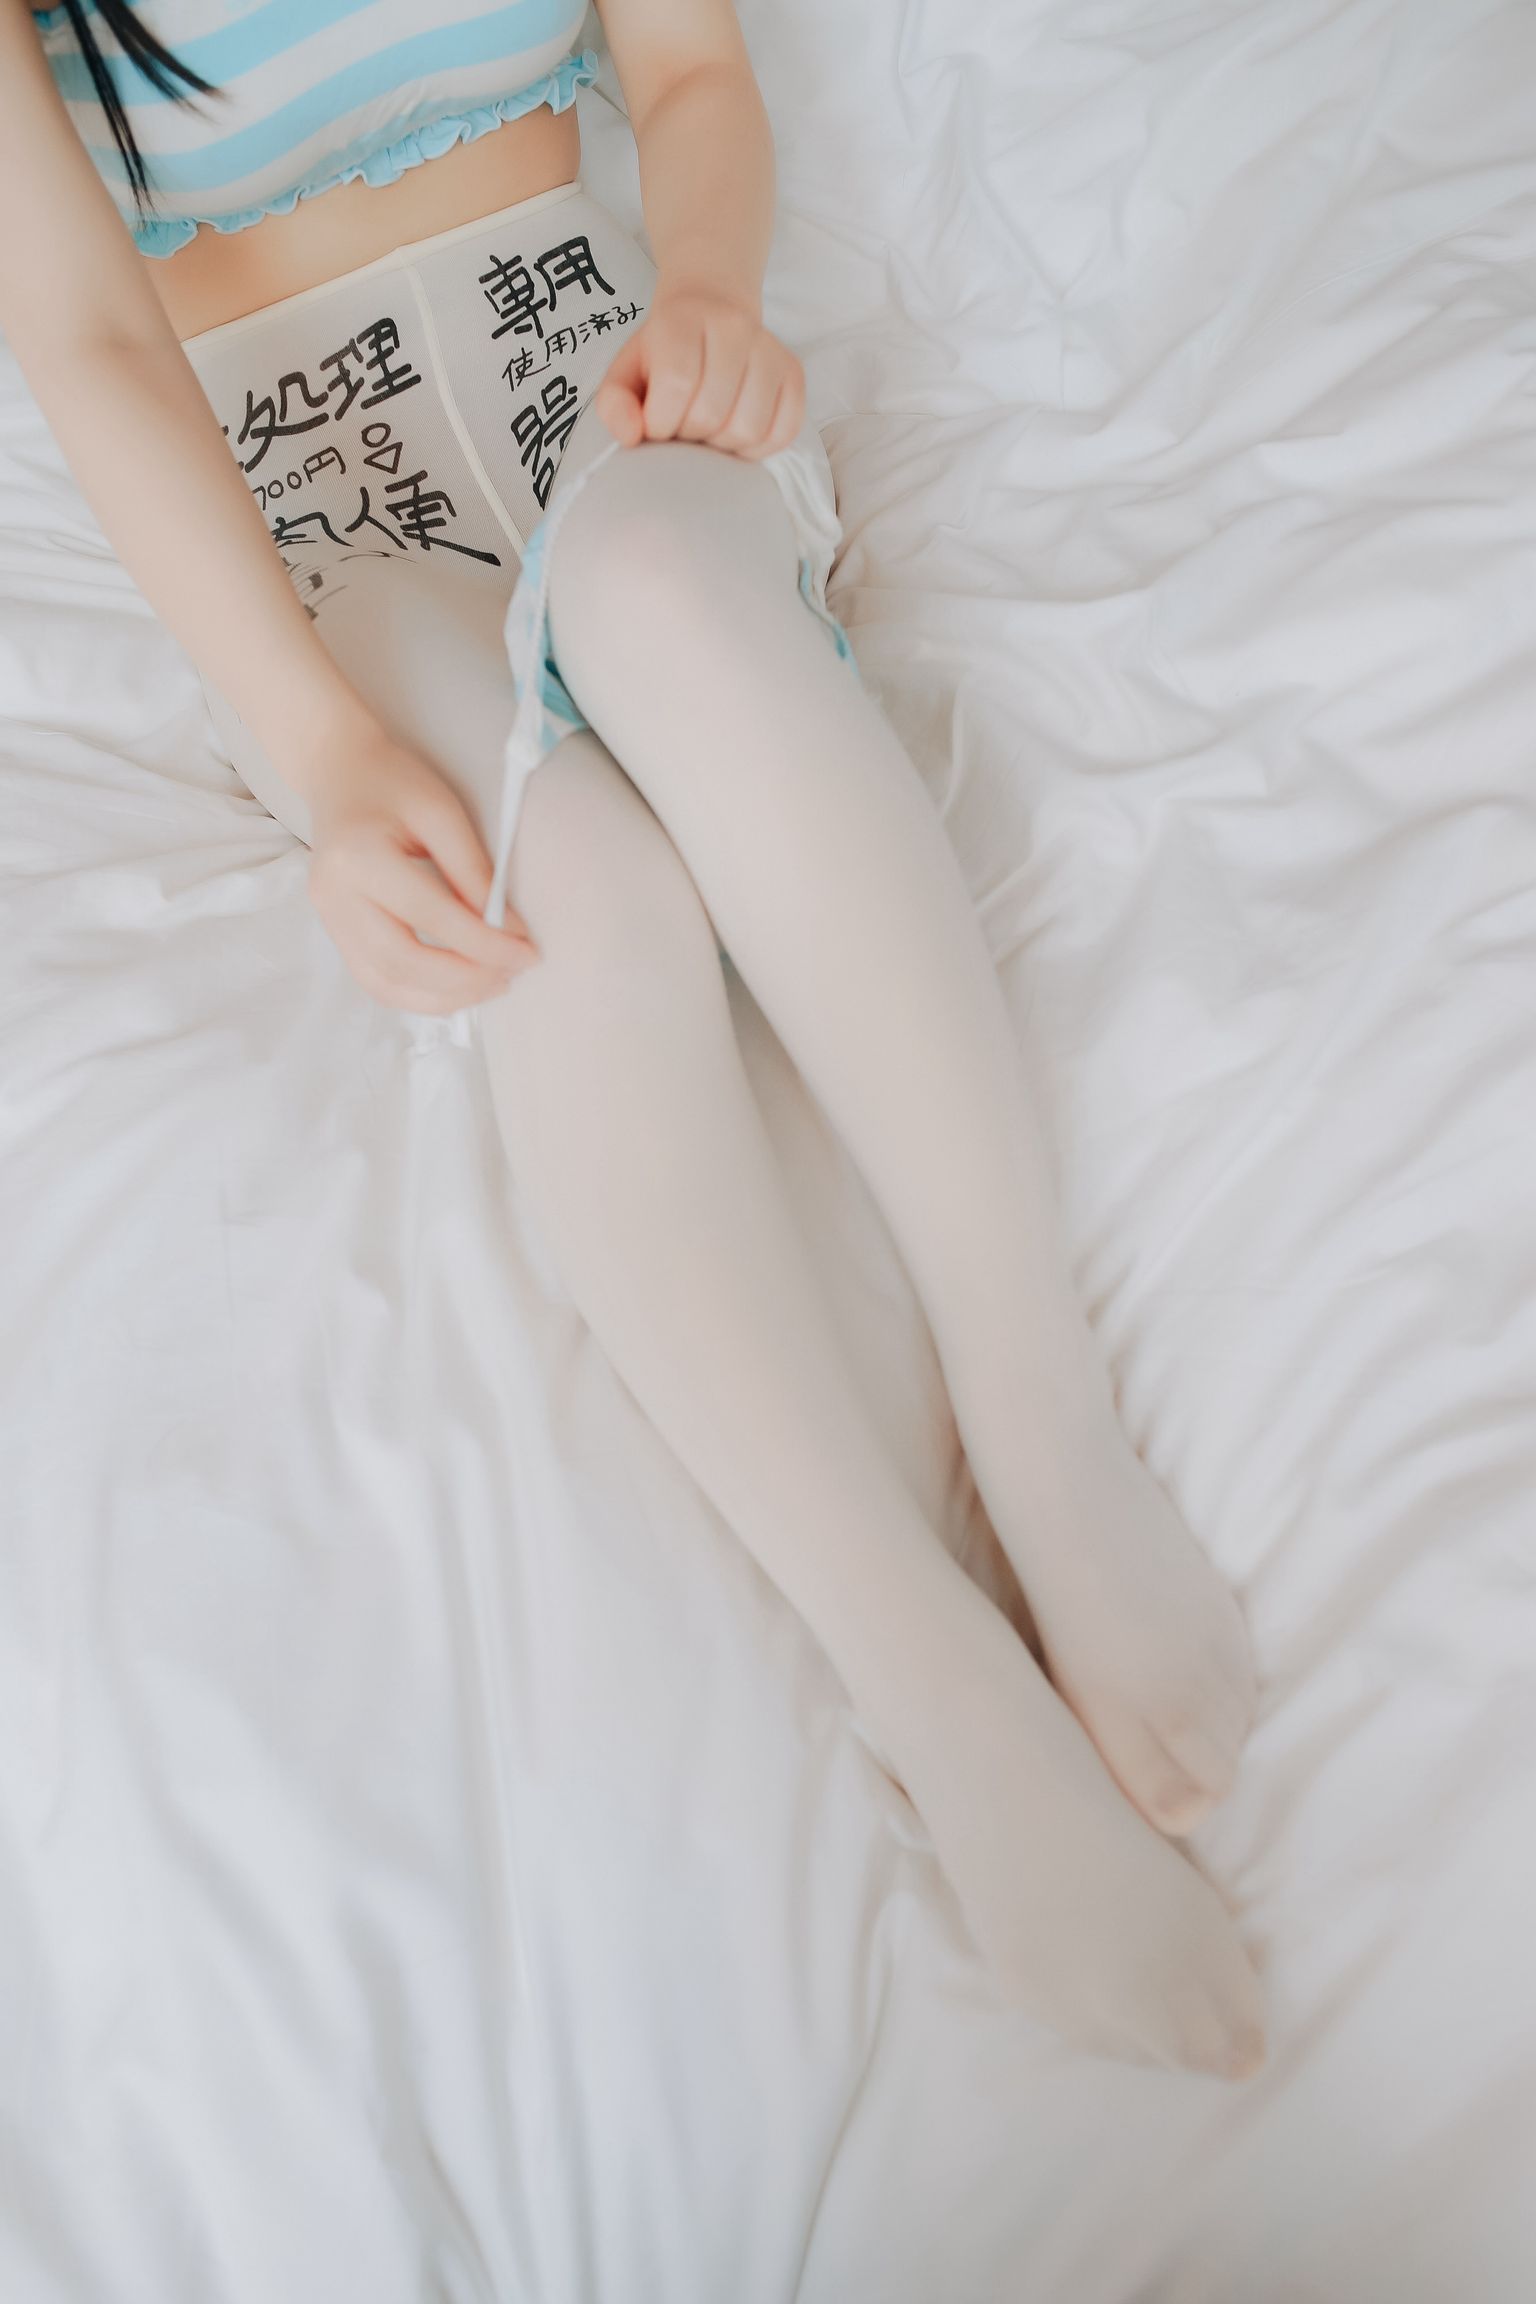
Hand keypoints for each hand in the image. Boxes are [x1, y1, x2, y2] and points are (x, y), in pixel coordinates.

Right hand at [299, 713, 538, 1015]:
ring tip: (491, 986)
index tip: (528, 952)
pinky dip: (419, 995)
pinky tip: (456, 988)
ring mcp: (329, 919)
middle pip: (405, 962)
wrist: (340, 771)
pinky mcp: (334, 932)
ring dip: (444, 998)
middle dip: (466, 979)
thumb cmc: (395, 782)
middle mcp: (335, 896)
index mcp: (360, 858)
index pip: (432, 917)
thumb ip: (474, 873)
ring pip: (387, 985)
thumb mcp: (443, 813)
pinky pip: (376, 981)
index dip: (485, 944)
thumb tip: (509, 932)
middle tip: (512, 973)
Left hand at [592, 282, 804, 458]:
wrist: (710, 312)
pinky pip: (783, 431)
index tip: (656, 424)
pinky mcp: (794, 374)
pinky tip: (736, 433)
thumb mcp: (625, 372)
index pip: (677, 384)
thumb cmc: (664, 353)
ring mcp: (769, 349)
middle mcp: (733, 327)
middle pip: (712, 412)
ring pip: (749, 428)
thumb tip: (631, 435)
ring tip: (709, 429)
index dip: (661, 421)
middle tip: (683, 425)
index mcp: (682, 320)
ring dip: (724, 445)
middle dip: (690, 434)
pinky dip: (758, 447)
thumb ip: (615, 403)